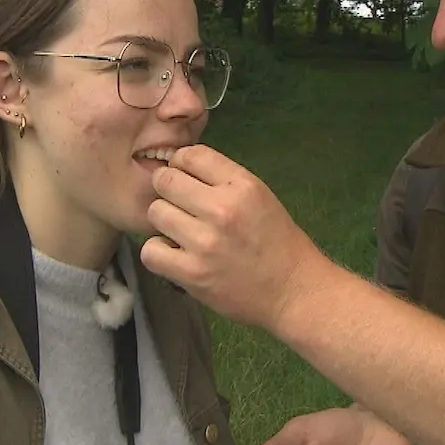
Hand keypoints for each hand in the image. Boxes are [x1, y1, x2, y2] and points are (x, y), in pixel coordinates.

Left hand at [140, 144, 328, 329]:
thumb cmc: (278, 242)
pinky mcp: (192, 273)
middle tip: (179, 205)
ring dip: (164, 222)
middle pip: (166, 181)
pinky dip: (158, 252)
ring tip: (180, 232)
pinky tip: (174, 254)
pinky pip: (151, 251)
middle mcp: (222, 208)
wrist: (292, 290)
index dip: (181, 164)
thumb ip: (223, 181)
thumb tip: (181, 169)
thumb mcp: (260, 197)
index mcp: (243, 185)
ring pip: (155, 213)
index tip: (184, 177)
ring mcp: (205, 242)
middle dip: (168, 190)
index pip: (191, 155)